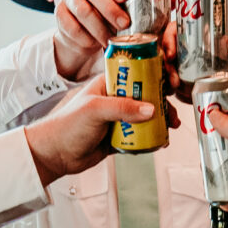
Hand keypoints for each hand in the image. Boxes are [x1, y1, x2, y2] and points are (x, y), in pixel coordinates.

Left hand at [23, 77, 158, 183]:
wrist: (54, 154)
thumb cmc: (66, 125)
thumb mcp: (94, 110)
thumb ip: (122, 108)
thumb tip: (150, 110)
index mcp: (108, 84)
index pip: (135, 72)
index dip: (153, 74)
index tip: (168, 80)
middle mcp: (115, 99)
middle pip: (146, 95)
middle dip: (162, 101)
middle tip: (172, 109)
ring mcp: (118, 118)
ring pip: (146, 116)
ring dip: (161, 120)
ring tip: (171, 126)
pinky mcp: (119, 137)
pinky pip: (141, 135)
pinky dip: (152, 137)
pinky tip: (160, 140)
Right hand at [52, 0, 131, 79]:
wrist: (85, 32)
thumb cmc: (112, 14)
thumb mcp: (129, 5)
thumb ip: (148, 0)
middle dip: (109, 7)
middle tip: (125, 24)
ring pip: (81, 9)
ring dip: (99, 26)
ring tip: (112, 39)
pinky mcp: (59, 16)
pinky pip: (70, 26)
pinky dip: (84, 37)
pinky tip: (95, 43)